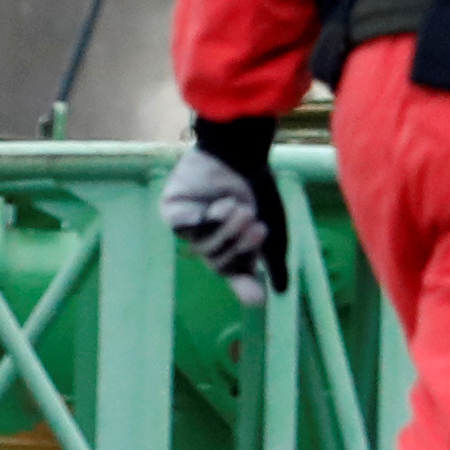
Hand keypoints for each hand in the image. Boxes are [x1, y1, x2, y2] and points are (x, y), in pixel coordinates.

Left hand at [161, 122, 284, 299]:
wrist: (242, 152)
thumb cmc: (258, 186)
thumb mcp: (274, 229)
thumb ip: (273, 261)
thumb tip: (278, 292)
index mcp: (229, 241)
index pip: (233, 271)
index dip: (243, 284)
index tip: (258, 297)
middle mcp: (208, 235)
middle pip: (218, 263)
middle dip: (240, 248)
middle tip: (258, 229)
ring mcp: (188, 224)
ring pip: (203, 248)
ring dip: (227, 233)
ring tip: (243, 211)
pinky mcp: (171, 210)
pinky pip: (186, 230)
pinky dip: (208, 220)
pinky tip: (220, 205)